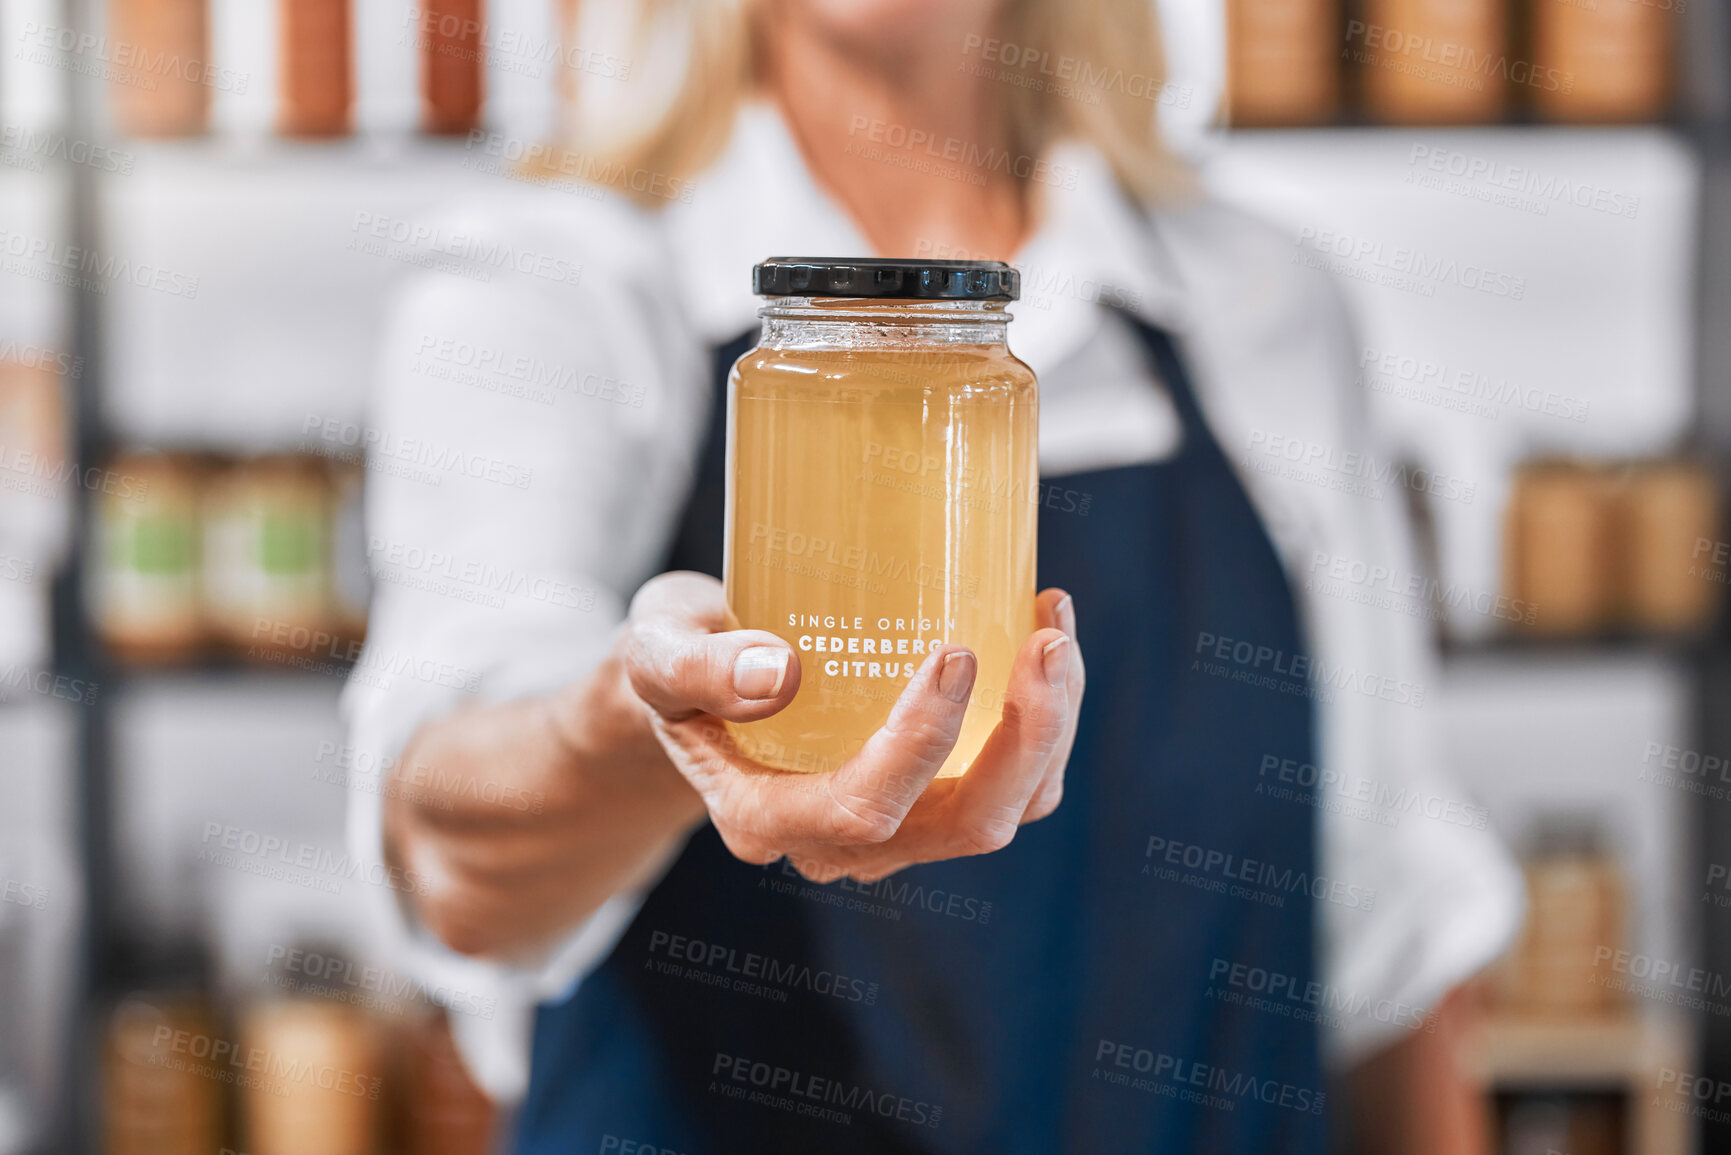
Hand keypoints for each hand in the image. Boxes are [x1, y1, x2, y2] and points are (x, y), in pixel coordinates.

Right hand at [621, 572, 1083, 882]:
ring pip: (1007, 809)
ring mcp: (899, 825)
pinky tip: (1039, 628)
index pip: (866, 806)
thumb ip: (697, 666)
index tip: (955, 650)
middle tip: (1046, 639)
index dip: (924, 743)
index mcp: (768, 817)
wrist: (696, 682)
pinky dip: (1045, 715)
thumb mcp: (657, 653)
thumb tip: (778, 673)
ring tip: (1052, 623)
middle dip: (1027, 739)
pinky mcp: (934, 794)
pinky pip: (1013, 781)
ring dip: (1051, 725)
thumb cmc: (678, 662)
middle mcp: (842, 840)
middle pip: (967, 826)